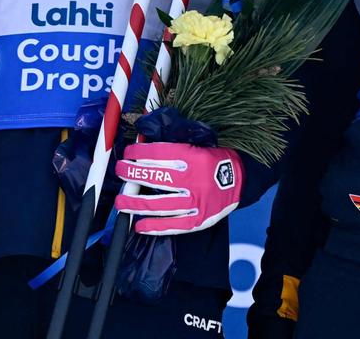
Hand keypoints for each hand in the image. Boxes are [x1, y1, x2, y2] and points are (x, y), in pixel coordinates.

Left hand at [114, 142, 243, 234]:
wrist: (239, 180)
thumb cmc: (213, 159)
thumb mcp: (197, 143)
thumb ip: (173, 140)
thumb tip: (144, 134)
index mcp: (193, 157)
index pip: (160, 154)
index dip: (140, 153)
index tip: (128, 153)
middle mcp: (193, 180)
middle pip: (156, 177)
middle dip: (133, 174)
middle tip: (119, 172)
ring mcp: (196, 203)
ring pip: (160, 204)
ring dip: (137, 203)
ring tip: (121, 202)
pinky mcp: (198, 220)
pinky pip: (173, 226)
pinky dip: (155, 227)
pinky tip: (139, 226)